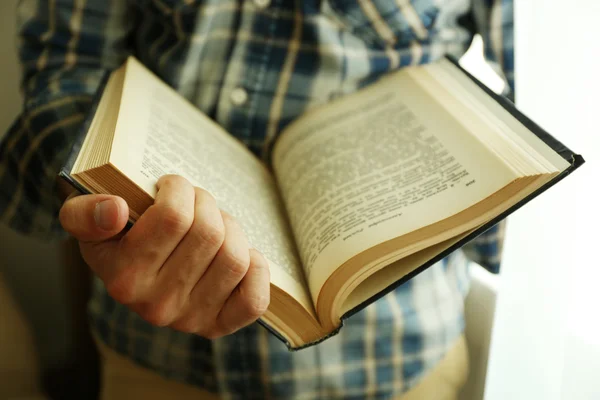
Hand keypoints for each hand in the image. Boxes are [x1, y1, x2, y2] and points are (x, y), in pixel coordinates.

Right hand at [59, 175, 269, 337]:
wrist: (131, 275)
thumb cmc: (117, 237)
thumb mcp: (86, 220)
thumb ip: (84, 212)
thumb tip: (114, 210)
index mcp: (123, 277)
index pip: (173, 217)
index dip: (179, 189)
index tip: (171, 186)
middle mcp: (156, 306)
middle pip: (209, 232)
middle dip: (206, 204)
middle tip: (195, 202)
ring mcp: (189, 320)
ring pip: (235, 258)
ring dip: (232, 229)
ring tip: (214, 224)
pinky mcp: (217, 326)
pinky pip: (254, 300)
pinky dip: (256, 269)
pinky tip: (241, 254)